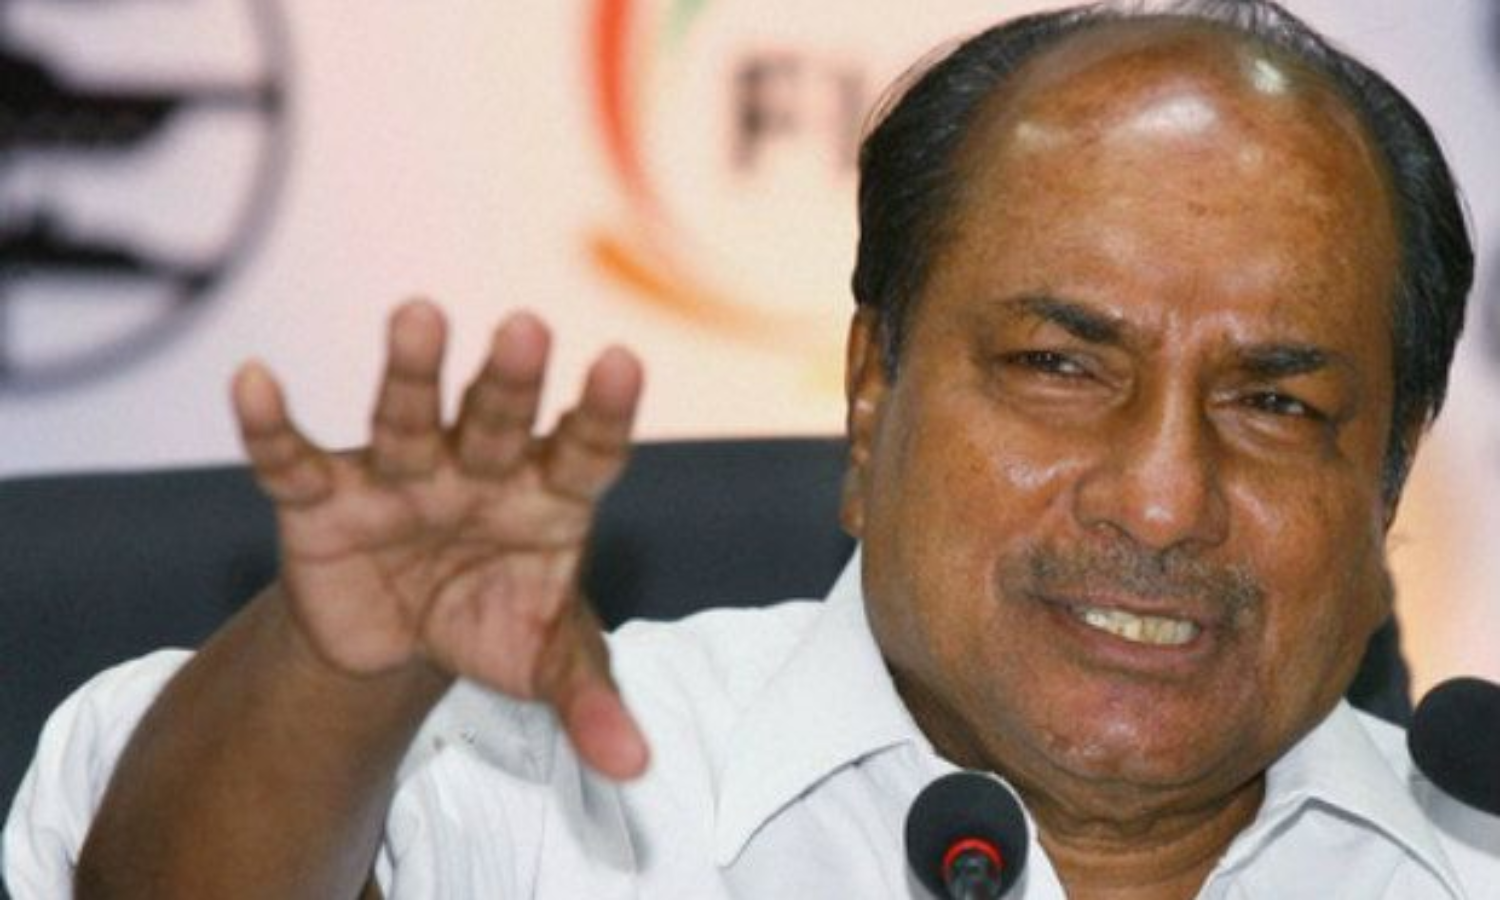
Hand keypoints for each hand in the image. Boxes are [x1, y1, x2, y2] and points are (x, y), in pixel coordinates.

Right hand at [230, 300, 647, 778]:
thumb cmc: (493, 623)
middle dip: (509, 381)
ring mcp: (399, 479)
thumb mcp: (545, 663)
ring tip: (418, 315)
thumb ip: (590, 701)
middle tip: (527, 328)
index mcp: (546, 498)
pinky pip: (293, 461)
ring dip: (410, 374)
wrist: (402, 638)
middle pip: (497, 420)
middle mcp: (477, 471)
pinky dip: (270, 428)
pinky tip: (253, 381)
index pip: (584, 452)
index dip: (603, 414)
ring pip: (406, 418)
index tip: (624, 365)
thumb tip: (634, 766)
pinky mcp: (323, 500)